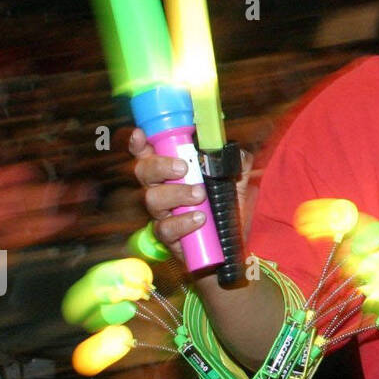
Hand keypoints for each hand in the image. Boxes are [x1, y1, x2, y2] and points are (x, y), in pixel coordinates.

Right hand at [129, 128, 252, 264]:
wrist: (232, 244)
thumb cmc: (226, 207)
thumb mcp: (237, 182)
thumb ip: (238, 164)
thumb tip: (236, 152)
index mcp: (173, 172)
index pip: (149, 153)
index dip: (140, 144)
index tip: (141, 135)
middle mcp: (162, 189)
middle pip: (143, 172)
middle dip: (160, 166)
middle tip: (183, 168)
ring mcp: (162, 213)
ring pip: (152, 199)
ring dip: (177, 193)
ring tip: (200, 195)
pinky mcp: (167, 236)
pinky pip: (165, 228)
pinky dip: (183, 222)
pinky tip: (199, 218)